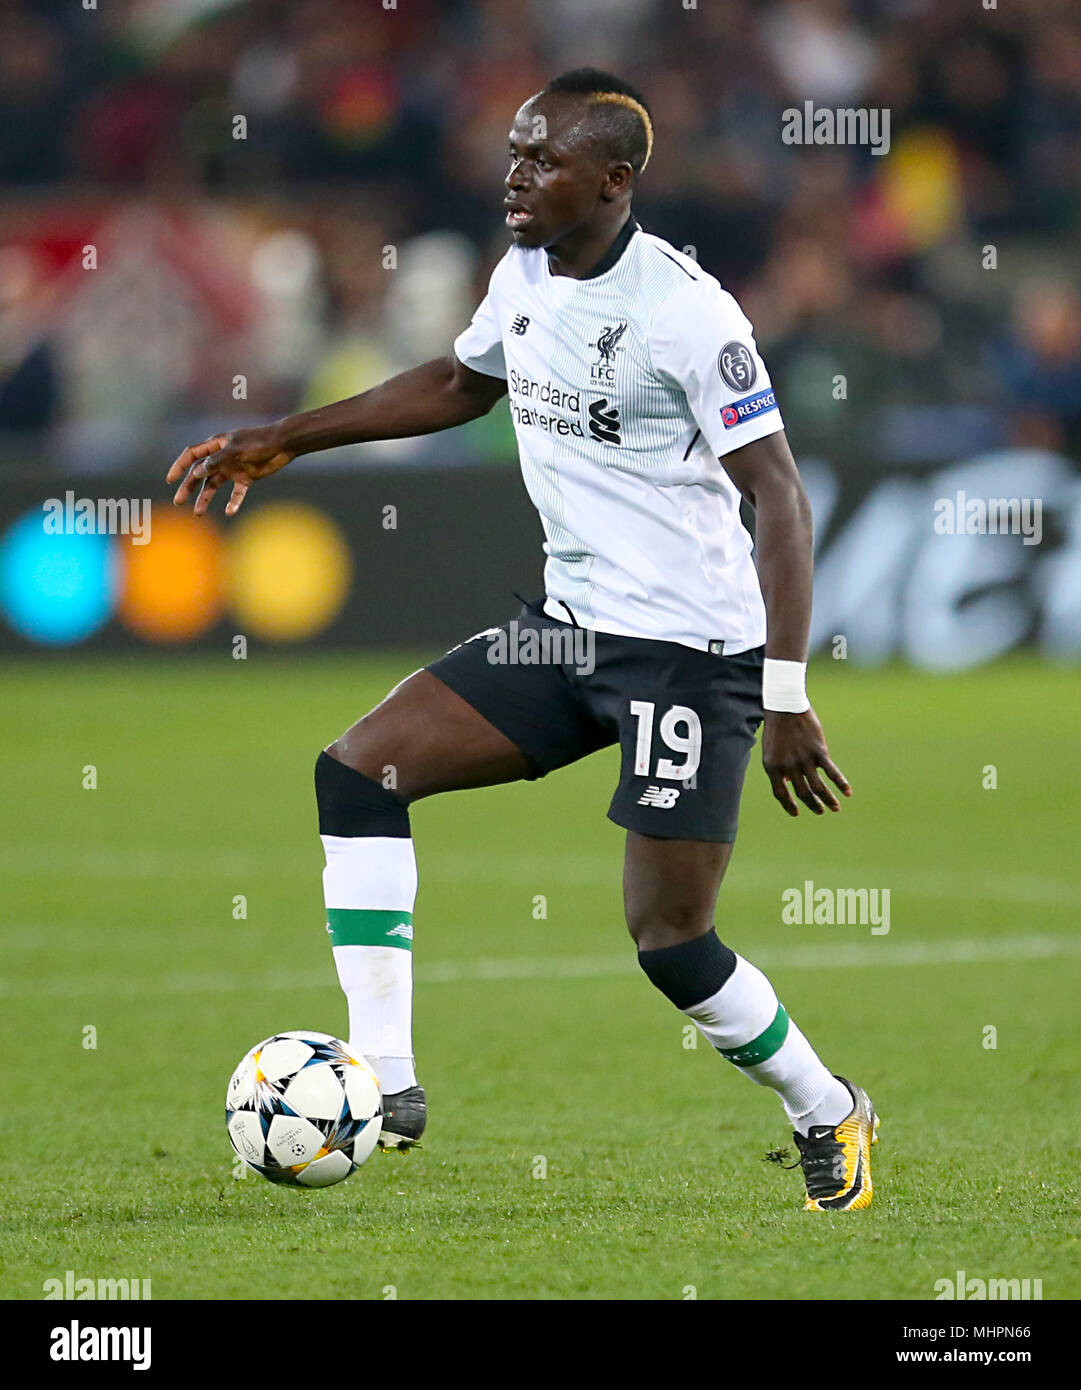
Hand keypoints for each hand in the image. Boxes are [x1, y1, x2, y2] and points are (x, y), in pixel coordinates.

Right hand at [166, 425, 295, 515]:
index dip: (179, 466)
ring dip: (205, 498)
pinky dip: (233, 502)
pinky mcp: (246, 478)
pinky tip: (229, 511)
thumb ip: (216, 461)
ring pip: (214, 485)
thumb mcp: (235, 450)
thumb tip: (197, 472)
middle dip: (188, 487)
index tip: (170, 480)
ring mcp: (233, 468)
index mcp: (216, 445)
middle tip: (178, 501)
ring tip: (198, 513)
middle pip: (199, 473)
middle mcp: (221, 458)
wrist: (283, 445)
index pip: (191, 455)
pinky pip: (236, 493)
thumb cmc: (258, 442)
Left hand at [762, 707, 850, 816]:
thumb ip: (778, 767)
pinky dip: (841, 784)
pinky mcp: (819, 751)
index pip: (780, 794)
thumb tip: (787, 782)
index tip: (796, 813)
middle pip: (802, 793)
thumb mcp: (771, 750)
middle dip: (812, 805)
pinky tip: (847, 792)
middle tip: (820, 811)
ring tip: (835, 808)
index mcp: (772, 767)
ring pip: (818, 787)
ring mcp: (804, 759)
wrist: (785, 706)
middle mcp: (788, 766)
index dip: (788, 806)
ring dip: (828, 800)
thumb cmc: (777, 728)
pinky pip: (832, 772)